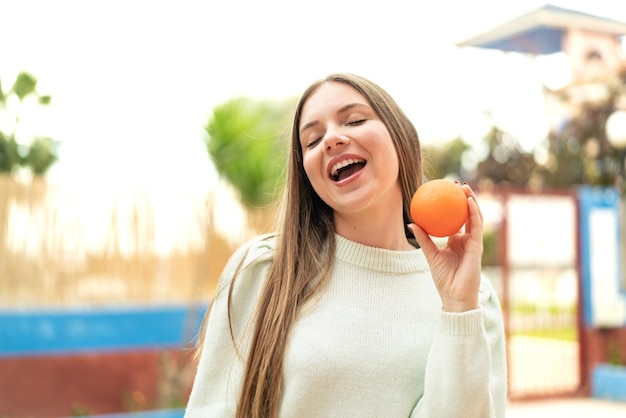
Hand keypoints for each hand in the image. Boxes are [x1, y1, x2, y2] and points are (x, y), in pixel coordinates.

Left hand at [407, 184, 483, 311]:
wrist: (455, 296)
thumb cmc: (444, 279)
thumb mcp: (430, 255)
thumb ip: (424, 238)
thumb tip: (411, 222)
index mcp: (457, 241)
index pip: (456, 220)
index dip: (453, 206)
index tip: (445, 191)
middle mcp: (466, 240)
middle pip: (468, 215)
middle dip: (465, 198)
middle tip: (456, 184)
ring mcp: (473, 243)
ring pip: (475, 217)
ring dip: (472, 201)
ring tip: (465, 187)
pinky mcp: (477, 247)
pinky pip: (476, 227)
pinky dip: (473, 213)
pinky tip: (469, 202)